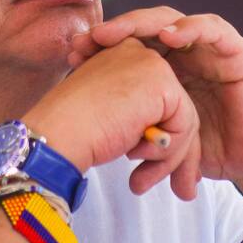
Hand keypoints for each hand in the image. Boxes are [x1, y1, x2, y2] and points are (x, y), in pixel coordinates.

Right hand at [22, 38, 203, 199]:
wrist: (58, 134)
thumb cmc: (75, 133)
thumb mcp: (117, 125)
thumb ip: (145, 128)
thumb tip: (175, 157)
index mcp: (125, 60)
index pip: (161, 103)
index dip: (163, 142)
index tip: (146, 174)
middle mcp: (140, 55)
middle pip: (178, 111)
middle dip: (176, 155)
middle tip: (165, 188)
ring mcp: (153, 65)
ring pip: (185, 120)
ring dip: (168, 159)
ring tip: (141, 179)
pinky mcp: (162, 83)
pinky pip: (185, 125)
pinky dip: (167, 151)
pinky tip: (137, 154)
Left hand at [69, 7, 242, 189]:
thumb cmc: (212, 152)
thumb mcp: (165, 142)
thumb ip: (138, 139)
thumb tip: (95, 160)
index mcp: (164, 70)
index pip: (128, 46)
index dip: (101, 48)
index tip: (73, 57)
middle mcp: (184, 54)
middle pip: (144, 29)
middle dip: (115, 31)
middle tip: (89, 40)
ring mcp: (209, 50)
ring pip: (172, 21)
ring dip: (143, 23)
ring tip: (117, 33)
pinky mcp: (236, 51)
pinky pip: (212, 29)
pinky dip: (191, 27)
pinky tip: (169, 35)